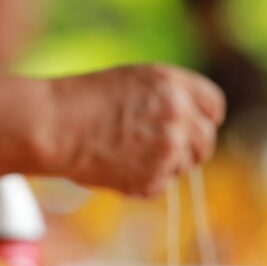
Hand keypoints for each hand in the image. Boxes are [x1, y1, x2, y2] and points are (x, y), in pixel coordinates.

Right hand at [47, 64, 224, 196]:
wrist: (53, 125)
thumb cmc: (83, 98)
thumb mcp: (133, 81)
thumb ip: (170, 98)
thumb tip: (193, 125)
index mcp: (173, 84)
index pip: (214, 106)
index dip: (201, 116)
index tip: (189, 124)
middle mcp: (178, 115)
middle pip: (206, 140)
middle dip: (188, 145)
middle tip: (158, 146)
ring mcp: (169, 150)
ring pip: (185, 165)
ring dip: (165, 163)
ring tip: (127, 151)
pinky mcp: (154, 179)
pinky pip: (162, 184)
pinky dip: (144, 180)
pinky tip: (116, 164)